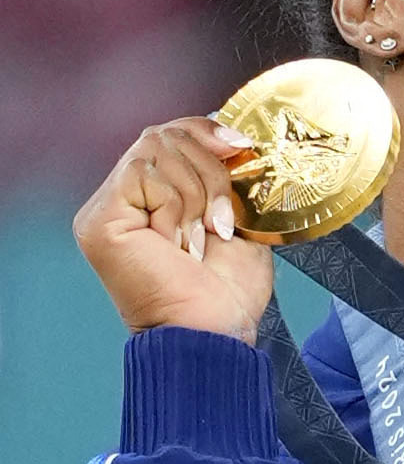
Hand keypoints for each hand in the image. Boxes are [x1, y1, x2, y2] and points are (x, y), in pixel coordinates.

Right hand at [74, 117, 273, 344]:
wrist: (215, 332)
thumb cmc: (227, 292)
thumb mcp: (237, 219)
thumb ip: (227, 176)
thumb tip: (235, 136)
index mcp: (152, 197)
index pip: (170, 133)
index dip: (207, 131)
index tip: (244, 147)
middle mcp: (123, 199)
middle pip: (165, 135)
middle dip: (211, 173)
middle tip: (221, 222)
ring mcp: (106, 209)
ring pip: (157, 149)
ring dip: (197, 196)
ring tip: (200, 241)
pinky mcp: (99, 220)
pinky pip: (144, 174)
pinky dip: (175, 206)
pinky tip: (178, 246)